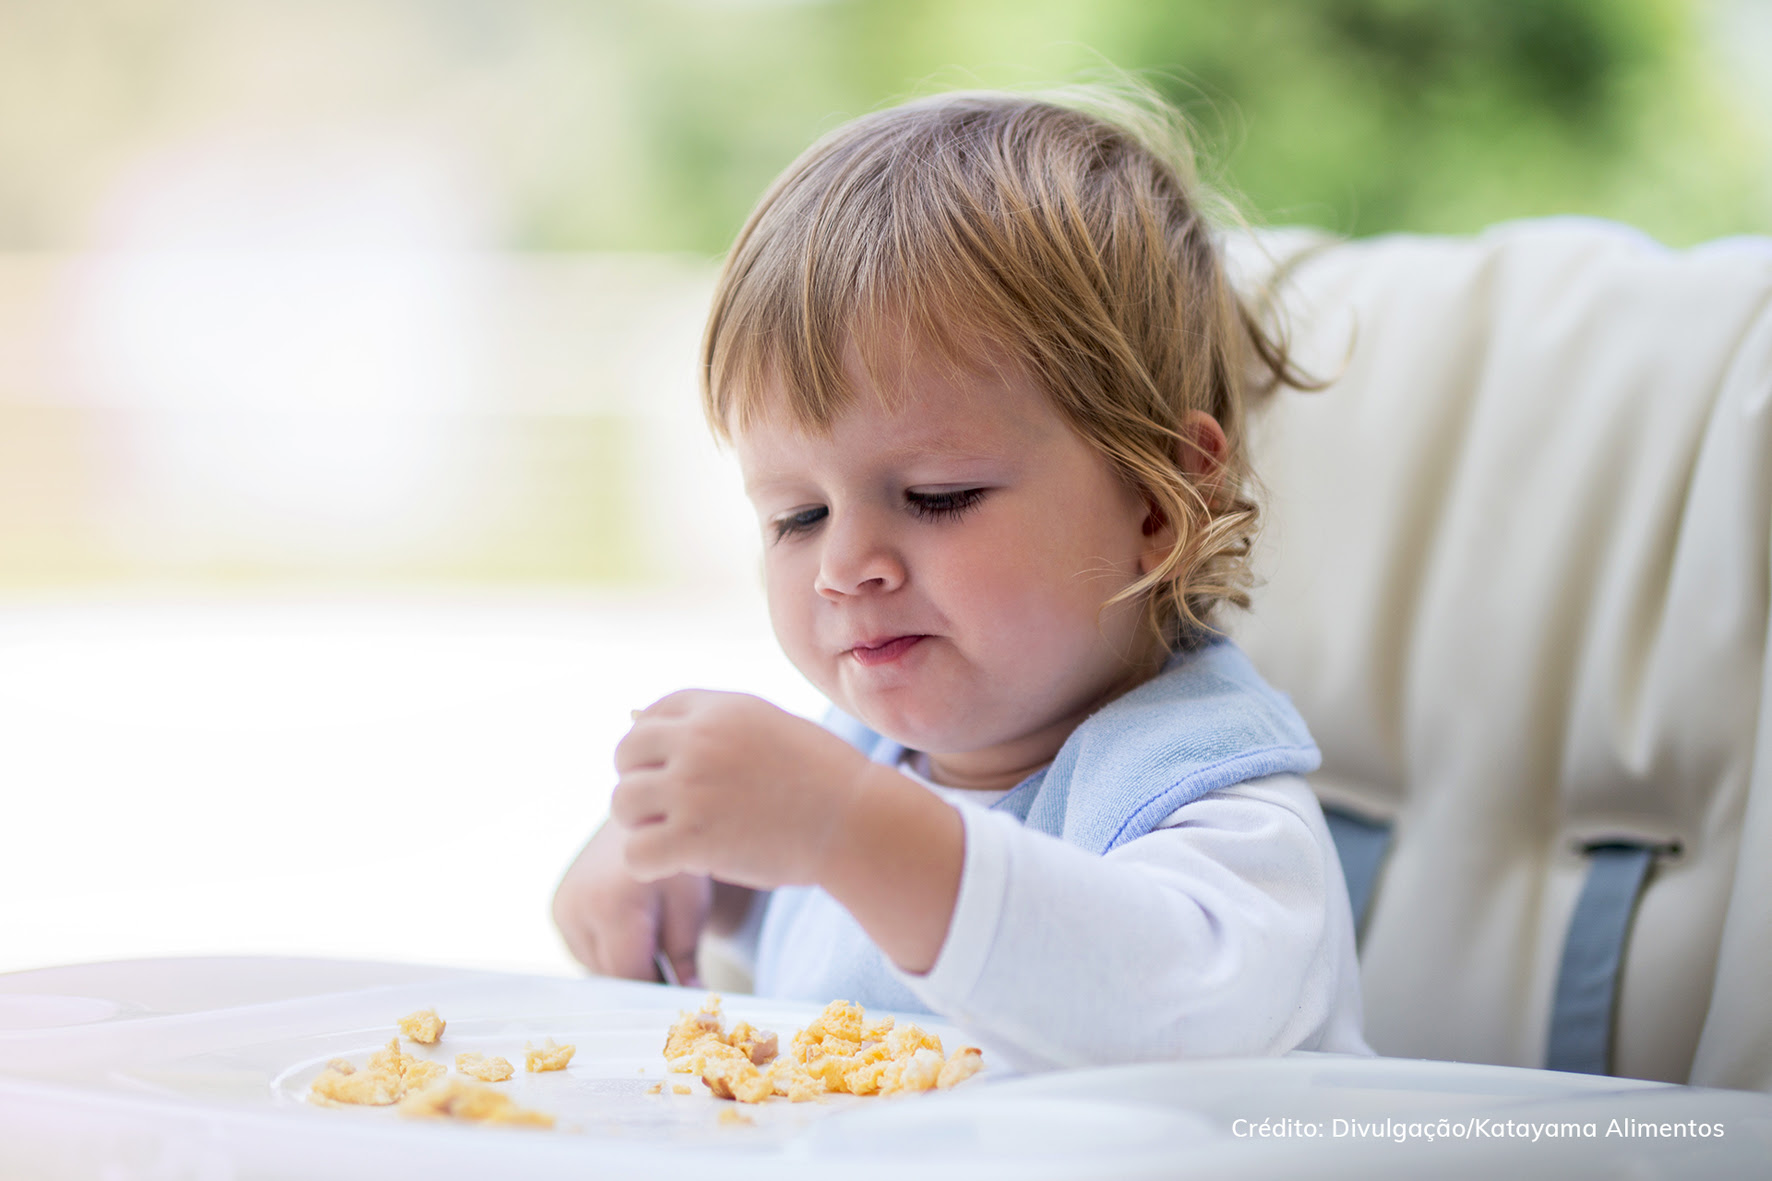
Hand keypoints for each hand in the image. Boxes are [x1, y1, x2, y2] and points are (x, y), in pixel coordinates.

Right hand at [551, 818, 708, 984]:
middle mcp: (576, 910)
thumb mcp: (691, 906)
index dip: (657, 993)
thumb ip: (685, 958)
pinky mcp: (557, 906)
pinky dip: (607, 951)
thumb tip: (690, 1000)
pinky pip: (582, 950)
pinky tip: (632, 931)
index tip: (680, 997)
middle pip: (608, 975)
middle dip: (642, 979)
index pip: (628, 977)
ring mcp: (561, 908)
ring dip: (621, 966)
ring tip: (652, 941)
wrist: (646, 811)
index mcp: (611, 908)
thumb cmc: (674, 858)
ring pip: (593, 967)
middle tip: (672, 971)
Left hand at [611, 690, 874, 889]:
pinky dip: (649, 864)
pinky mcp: (692, 838)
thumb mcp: (767, 725)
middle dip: (641, 782)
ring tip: (674, 837)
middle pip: (626, 754)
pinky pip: (635, 853)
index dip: (654, 748)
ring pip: (622, 804)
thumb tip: (634, 714)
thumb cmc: (821, 777)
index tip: (676, 774)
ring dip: (641, 824)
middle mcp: (698, 741)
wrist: (856, 821)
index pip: (650, 716)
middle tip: (669, 809)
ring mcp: (691, 788)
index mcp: (718, 709)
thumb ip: (710, 721)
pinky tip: (675, 865)